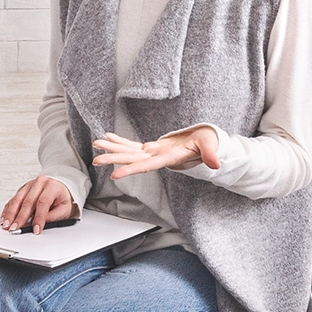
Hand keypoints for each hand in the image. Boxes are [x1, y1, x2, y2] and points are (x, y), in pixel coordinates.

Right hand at [0, 176, 75, 233]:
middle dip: (20, 217)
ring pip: (17, 200)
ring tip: (7, 225)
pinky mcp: (22, 190)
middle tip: (15, 228)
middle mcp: (39, 183)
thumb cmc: (62, 199)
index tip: (35, 229)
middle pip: (27, 201)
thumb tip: (40, 224)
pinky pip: (13, 200)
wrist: (60, 188)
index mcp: (52, 186)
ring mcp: (29, 186)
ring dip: (10, 214)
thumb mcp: (64, 209)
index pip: (43, 202)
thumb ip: (53, 217)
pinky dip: (8, 210)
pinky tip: (4, 218)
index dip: (38, 217)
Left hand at [91, 127, 219, 178]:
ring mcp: (153, 153)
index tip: (115, 175)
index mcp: (168, 158)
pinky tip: (108, 136)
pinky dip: (120, 141)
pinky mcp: (152, 147)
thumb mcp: (209, 146)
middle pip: (132, 159)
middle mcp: (156, 157)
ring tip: (97, 144)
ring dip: (112, 149)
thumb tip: (216, 164)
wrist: (204, 146)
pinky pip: (133, 144)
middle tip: (96, 160)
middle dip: (113, 159)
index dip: (130, 170)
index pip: (146, 166)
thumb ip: (210, 154)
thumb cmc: (207, 144)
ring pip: (129, 152)